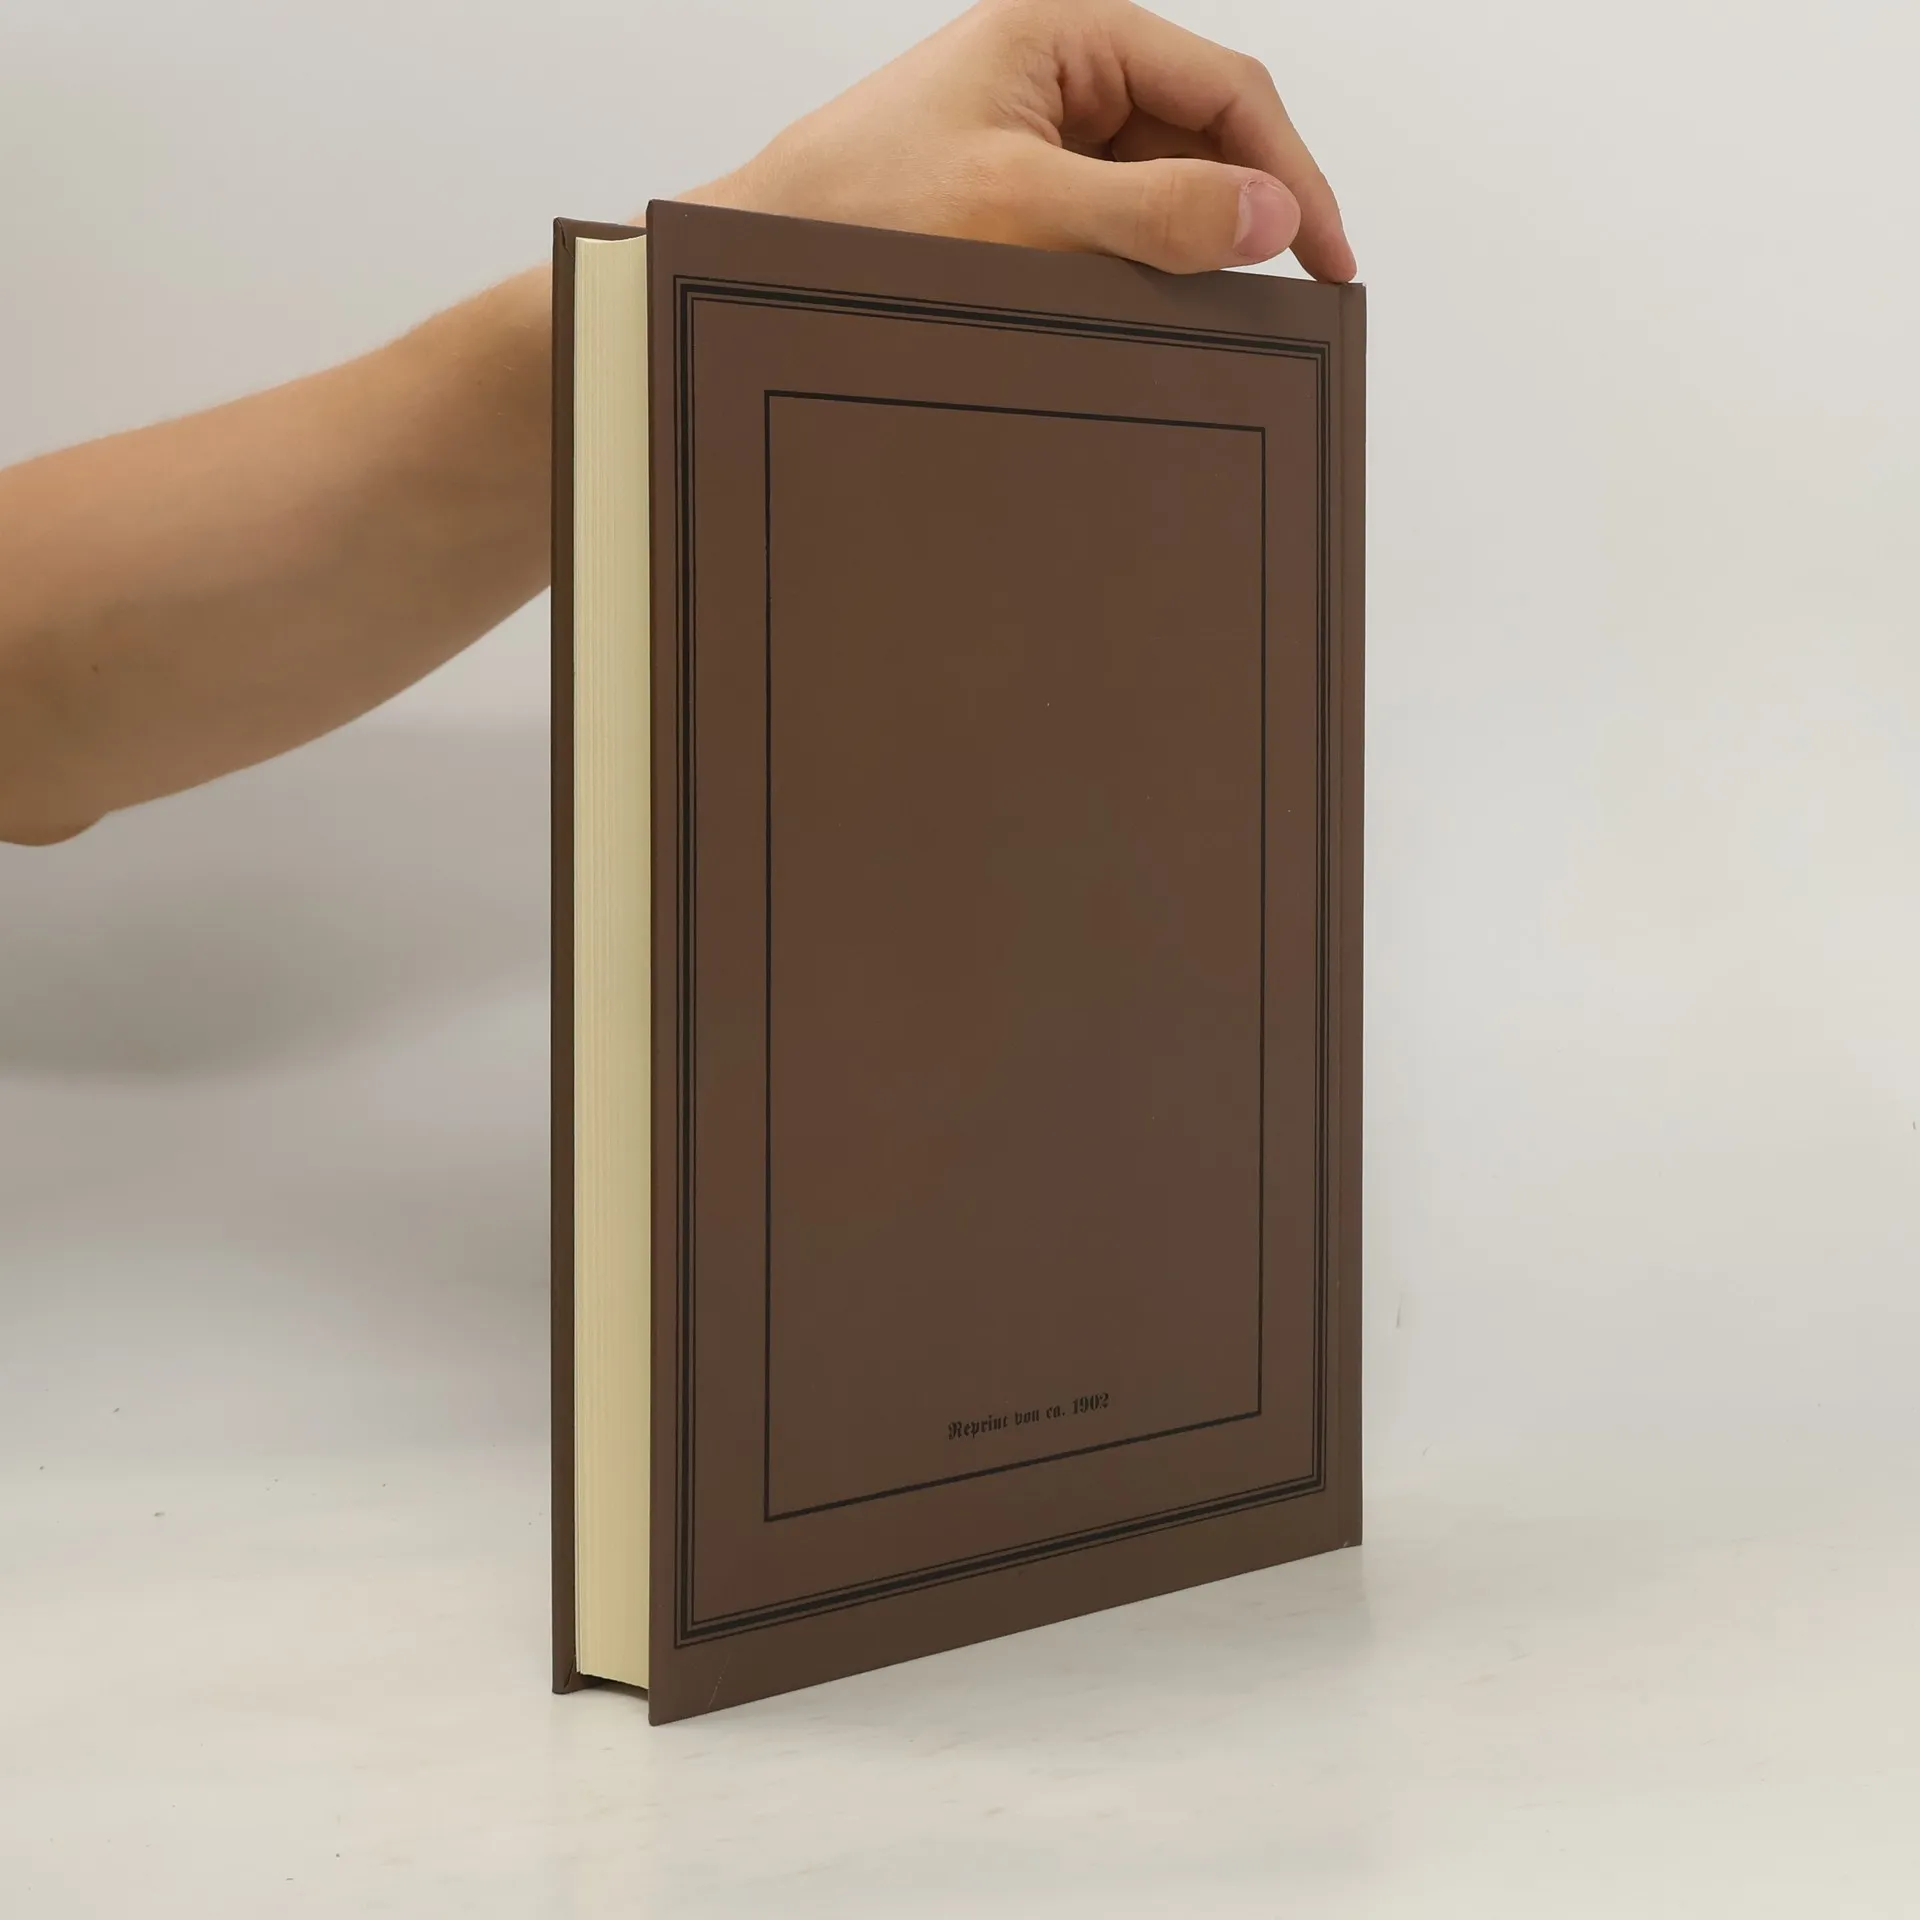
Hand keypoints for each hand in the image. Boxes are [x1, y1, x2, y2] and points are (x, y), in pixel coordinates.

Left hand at [682, 0, 1354, 280]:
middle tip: (1292, 296)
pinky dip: (1143, 266)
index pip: (1223, 89)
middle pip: (1201, 134)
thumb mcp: (1024, 209)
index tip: (1328, 257)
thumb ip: (1153, 210)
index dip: (1290, 173)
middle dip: (1247, 211)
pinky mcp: (1019, 194)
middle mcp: (1059, 73)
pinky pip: (1112, 223)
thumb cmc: (858, 213)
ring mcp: (1039, 134)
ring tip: (1213, 312)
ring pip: (1160, 185)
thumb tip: (1267, 216)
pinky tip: (1151, 310)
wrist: (762, 260)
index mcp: (1065, 34)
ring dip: (1193, 246)